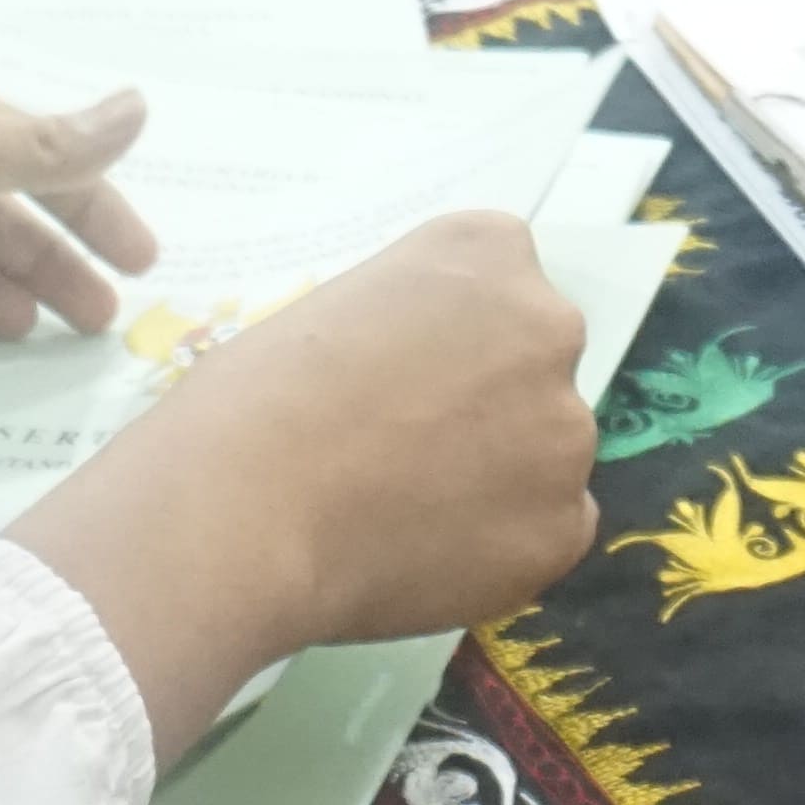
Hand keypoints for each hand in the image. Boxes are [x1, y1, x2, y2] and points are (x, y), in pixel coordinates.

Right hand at [13, 215, 605, 754]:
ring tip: (400, 510)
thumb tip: (429, 377)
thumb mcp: (335, 308)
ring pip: (545, 454)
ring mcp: (566, 430)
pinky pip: (546, 531)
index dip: (448, 336)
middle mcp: (548, 326)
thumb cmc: (251, 401)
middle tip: (404, 447)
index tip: (402, 371)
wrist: (239, 514)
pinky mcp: (563, 526)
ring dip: (496, 476)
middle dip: (486, 401)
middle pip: (535, 364)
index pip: (500, 282)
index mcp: (487, 251)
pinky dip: (498, 547)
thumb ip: (411, 326)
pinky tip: (422, 553)